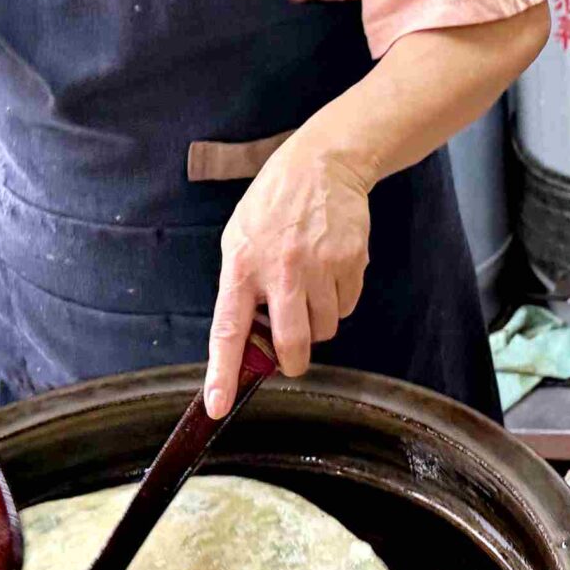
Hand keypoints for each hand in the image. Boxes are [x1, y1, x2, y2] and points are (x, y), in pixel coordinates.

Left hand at [204, 139, 370, 416]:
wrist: (321, 164)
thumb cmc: (273, 206)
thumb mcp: (239, 240)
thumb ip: (241, 289)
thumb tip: (248, 342)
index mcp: (242, 265)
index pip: (227, 330)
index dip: (223, 373)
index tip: (218, 405)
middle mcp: (281, 270)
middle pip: (292, 344)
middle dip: (292, 360)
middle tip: (291, 356)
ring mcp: (320, 266)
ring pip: (325, 330)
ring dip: (318, 322)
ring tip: (310, 288)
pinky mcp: (351, 261)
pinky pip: (348, 307)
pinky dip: (339, 301)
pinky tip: (330, 272)